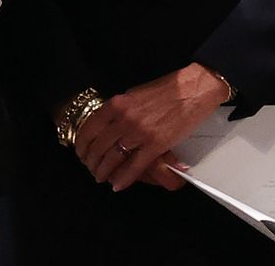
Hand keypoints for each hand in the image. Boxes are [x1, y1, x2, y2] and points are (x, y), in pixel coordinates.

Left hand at [74, 63, 230, 190]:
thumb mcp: (134, 94)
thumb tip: (110, 124)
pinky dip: (124, 178)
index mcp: (117, 104)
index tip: (81, 152)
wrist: (193, 89)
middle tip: (90, 168)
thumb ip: (120, 110)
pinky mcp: (156, 145)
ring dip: (104, 170)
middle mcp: (124, 118)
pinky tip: (117, 185)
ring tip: (100, 177)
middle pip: (99, 145)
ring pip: (113, 157)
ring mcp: (139, 132)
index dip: (83, 143)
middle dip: (92, 160)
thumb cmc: (166, 90)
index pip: (90, 127)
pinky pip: (135, 165)